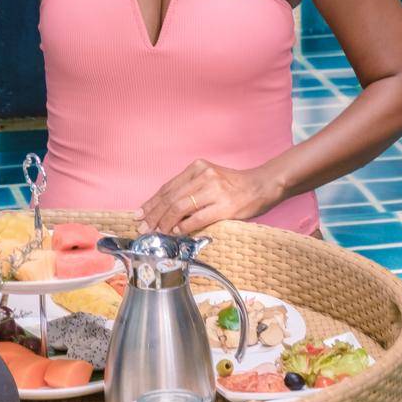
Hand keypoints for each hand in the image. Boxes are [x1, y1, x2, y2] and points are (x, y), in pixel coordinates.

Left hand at [134, 158, 282, 235]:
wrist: (262, 185)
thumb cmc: (234, 185)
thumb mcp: (209, 179)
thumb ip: (189, 190)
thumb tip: (165, 210)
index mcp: (197, 167)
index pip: (168, 187)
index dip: (151, 202)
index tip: (139, 214)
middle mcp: (204, 176)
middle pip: (170, 198)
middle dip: (153, 215)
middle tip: (142, 228)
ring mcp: (214, 190)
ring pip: (180, 208)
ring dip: (164, 223)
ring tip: (156, 233)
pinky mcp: (224, 206)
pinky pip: (196, 219)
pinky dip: (183, 228)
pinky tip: (175, 233)